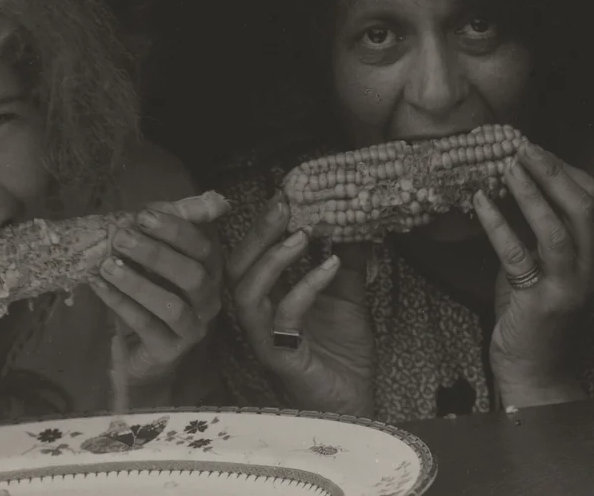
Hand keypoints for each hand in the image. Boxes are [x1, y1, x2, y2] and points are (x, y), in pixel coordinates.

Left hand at [91, 193, 227, 384]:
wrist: (142, 352)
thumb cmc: (152, 294)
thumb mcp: (162, 256)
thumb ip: (180, 226)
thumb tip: (216, 200)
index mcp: (210, 272)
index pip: (203, 247)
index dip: (175, 230)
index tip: (142, 215)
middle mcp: (209, 300)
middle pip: (192, 275)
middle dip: (156, 254)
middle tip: (121, 237)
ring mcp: (192, 329)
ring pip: (172, 305)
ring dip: (138, 282)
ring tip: (106, 265)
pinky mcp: (169, 352)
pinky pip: (146, 326)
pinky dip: (120, 303)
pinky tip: (98, 285)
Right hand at [228, 194, 374, 416]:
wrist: (354, 401)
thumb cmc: (343, 355)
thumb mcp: (348, 298)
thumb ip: (346, 263)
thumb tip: (356, 223)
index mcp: (270, 298)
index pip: (253, 254)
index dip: (264, 224)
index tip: (286, 192)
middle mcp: (259, 315)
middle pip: (238, 267)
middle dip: (258, 232)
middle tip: (284, 203)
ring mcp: (264, 337)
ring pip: (247, 293)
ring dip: (273, 259)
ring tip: (302, 234)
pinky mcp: (280, 357)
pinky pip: (285, 317)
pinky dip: (306, 286)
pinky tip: (330, 266)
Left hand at [474, 143, 593, 404]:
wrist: (535, 370)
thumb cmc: (532, 313)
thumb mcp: (539, 262)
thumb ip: (532, 228)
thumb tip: (506, 181)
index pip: (592, 197)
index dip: (562, 169)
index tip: (532, 149)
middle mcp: (593, 266)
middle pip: (583, 206)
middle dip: (552, 171)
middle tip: (522, 148)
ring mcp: (570, 286)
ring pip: (557, 229)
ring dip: (531, 194)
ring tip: (506, 168)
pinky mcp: (543, 303)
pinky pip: (519, 256)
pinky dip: (498, 225)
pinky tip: (480, 203)